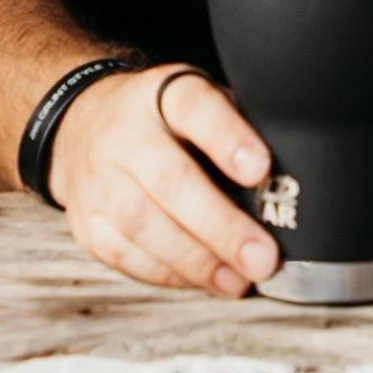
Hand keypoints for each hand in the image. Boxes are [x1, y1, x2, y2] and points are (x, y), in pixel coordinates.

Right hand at [48, 63, 279, 298]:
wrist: (86, 123)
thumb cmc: (163, 119)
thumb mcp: (199, 98)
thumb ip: (236, 126)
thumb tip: (287, 179)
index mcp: (162, 92)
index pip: (193, 105)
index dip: (227, 137)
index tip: (260, 168)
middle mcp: (124, 132)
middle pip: (169, 180)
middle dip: (221, 226)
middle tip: (262, 257)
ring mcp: (99, 178)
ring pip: (144, 225)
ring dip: (198, 261)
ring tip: (239, 280)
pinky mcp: (86, 221)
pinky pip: (126, 255)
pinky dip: (169, 274)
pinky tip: (202, 279)